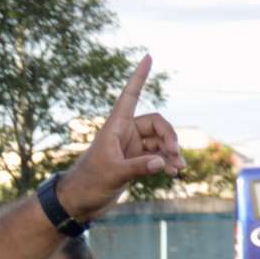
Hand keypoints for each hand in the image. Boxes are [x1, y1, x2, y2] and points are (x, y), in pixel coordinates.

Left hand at [53, 57, 181, 219]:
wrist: (80, 202)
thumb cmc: (89, 183)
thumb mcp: (114, 174)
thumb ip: (139, 168)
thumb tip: (163, 162)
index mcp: (116, 126)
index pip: (130, 95)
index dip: (139, 76)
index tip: (148, 56)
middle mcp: (125, 133)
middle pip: (156, 123)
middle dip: (169, 136)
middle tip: (174, 152)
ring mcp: (131, 147)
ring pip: (159, 142)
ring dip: (171, 152)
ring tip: (179, 167)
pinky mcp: (135, 162)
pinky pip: (157, 156)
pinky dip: (167, 162)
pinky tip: (174, 171)